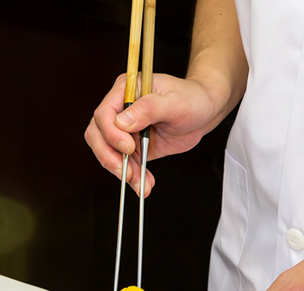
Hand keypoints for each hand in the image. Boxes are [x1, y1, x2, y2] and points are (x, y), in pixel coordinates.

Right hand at [84, 72, 222, 195]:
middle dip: (110, 157)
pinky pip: (127, 164)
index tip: (129, 147)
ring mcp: (126, 130)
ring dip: (124, 172)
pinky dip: (134, 177)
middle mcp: (121, 110)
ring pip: (110, 154)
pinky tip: (145, 185)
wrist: (204, 112)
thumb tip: (122, 122)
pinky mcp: (135, 147)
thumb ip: (148, 109)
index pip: (104, 114)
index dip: (112, 133)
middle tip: (127, 173)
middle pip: (98, 136)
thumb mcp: (174, 102)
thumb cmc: (191, 99)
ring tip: (141, 185)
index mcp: (125, 91)